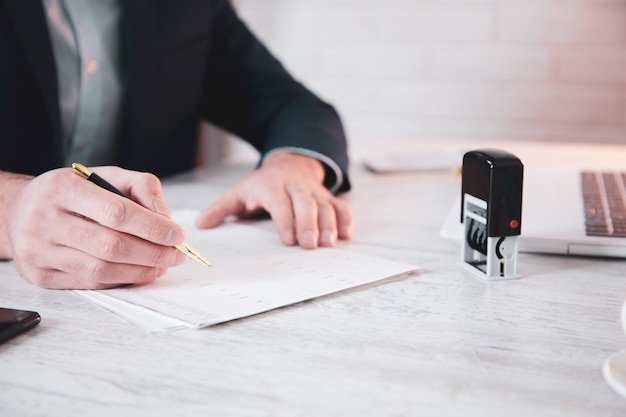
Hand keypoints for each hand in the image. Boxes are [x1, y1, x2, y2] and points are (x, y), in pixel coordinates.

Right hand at [0, 167, 186, 288]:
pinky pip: (88, 283)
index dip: (152, 227)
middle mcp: (44, 220)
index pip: (116, 212)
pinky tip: (138, 273)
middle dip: (152, 253)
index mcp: (62, 188)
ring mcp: (39, 251)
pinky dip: (120, 280)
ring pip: (100, 269)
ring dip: (140, 271)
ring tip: (162, 266)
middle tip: (176, 255)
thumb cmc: (71, 192)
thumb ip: (141, 186)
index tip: (177, 235)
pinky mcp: (40, 275)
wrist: (19, 210)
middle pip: (111, 245)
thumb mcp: (104, 175)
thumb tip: (166, 216)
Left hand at [195, 152, 352, 247]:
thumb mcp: (239, 193)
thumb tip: (200, 224)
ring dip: (329, 224)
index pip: (280, 202)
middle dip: (309, 224)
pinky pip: (341, 205)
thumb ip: (221, 209)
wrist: (290, 163)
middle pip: (306, 203)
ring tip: (329, 244)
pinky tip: (346, 235)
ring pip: (325, 205)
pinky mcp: (328, 196)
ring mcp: (314, 191)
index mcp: (272, 185)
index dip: (285, 220)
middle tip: (311, 246)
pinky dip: (345, 219)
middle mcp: (296, 186)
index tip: (288, 239)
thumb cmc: (262, 185)